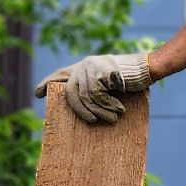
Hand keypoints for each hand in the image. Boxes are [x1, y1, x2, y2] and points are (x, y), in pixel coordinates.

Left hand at [32, 52, 152, 123]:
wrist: (148, 67)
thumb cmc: (131, 80)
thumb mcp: (108, 82)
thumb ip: (94, 88)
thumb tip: (82, 108)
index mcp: (85, 66)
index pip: (61, 74)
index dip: (48, 83)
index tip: (37, 93)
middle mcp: (84, 64)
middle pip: (70, 92)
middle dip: (79, 110)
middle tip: (90, 121)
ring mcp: (91, 67)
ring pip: (85, 97)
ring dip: (99, 111)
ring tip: (112, 119)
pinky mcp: (99, 72)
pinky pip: (96, 96)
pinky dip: (107, 106)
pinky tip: (119, 109)